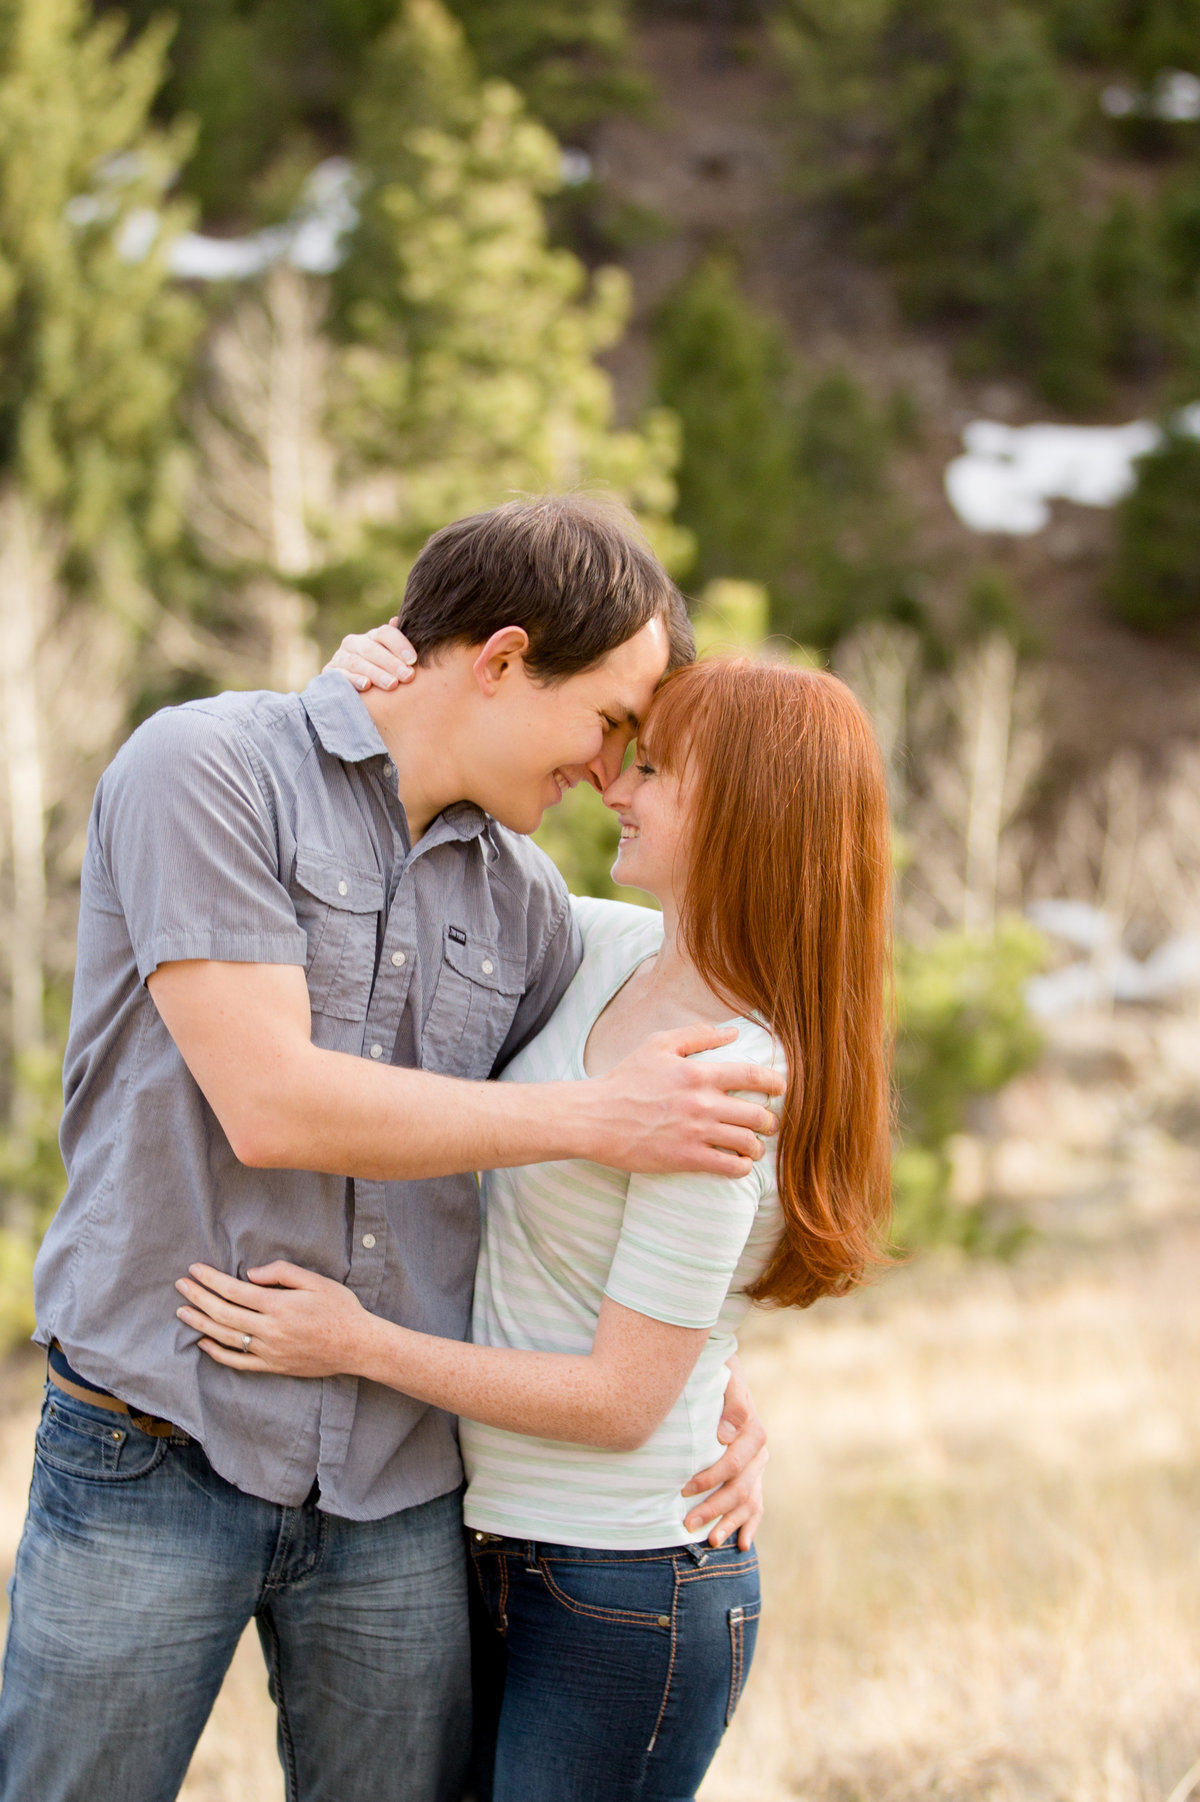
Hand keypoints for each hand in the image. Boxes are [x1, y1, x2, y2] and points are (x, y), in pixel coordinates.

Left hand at [175, 1261, 370, 1378]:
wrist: (357, 1345)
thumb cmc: (340, 1308)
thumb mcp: (316, 1280)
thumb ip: (282, 1272)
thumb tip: (251, 1274)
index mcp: (279, 1305)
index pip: (234, 1290)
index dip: (210, 1280)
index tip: (194, 1270)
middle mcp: (270, 1330)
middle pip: (223, 1313)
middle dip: (198, 1298)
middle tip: (181, 1285)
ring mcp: (269, 1351)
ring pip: (226, 1338)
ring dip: (201, 1324)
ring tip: (183, 1312)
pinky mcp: (273, 1367)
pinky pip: (238, 1362)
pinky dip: (218, 1353)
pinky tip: (204, 1343)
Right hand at [324, 620, 416, 691]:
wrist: (352, 693)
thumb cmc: (381, 675)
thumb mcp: (392, 660)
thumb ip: (398, 645)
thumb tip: (396, 620)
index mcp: (372, 637)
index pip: (385, 633)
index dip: (400, 645)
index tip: (413, 660)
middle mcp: (354, 643)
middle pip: (372, 649)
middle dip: (391, 663)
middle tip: (408, 676)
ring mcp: (340, 657)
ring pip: (357, 663)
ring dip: (376, 673)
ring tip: (392, 684)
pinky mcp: (330, 673)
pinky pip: (341, 675)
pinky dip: (354, 680)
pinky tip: (367, 686)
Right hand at [591, 1024, 783, 1178]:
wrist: (595, 1118)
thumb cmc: (625, 1079)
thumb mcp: (658, 1045)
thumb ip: (697, 1035)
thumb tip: (732, 1033)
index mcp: (698, 1073)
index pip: (752, 1076)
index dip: (775, 1083)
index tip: (781, 1089)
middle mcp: (702, 1103)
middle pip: (757, 1114)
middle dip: (771, 1121)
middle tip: (768, 1123)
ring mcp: (696, 1133)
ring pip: (748, 1143)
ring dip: (758, 1146)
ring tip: (755, 1147)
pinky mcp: (687, 1158)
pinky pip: (730, 1167)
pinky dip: (742, 1167)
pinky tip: (738, 1163)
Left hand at [681, 1356, 767, 1549]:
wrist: (724, 1374)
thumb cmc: (718, 1376)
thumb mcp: (726, 1379)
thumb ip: (732, 1402)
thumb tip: (726, 1435)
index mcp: (753, 1430)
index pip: (735, 1462)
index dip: (710, 1478)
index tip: (684, 1489)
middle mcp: (759, 1452)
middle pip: (740, 1488)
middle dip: (714, 1508)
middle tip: (688, 1524)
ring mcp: (758, 1467)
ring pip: (748, 1501)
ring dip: (729, 1523)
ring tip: (711, 1541)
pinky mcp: (754, 1476)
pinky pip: (757, 1505)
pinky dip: (749, 1525)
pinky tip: (740, 1544)